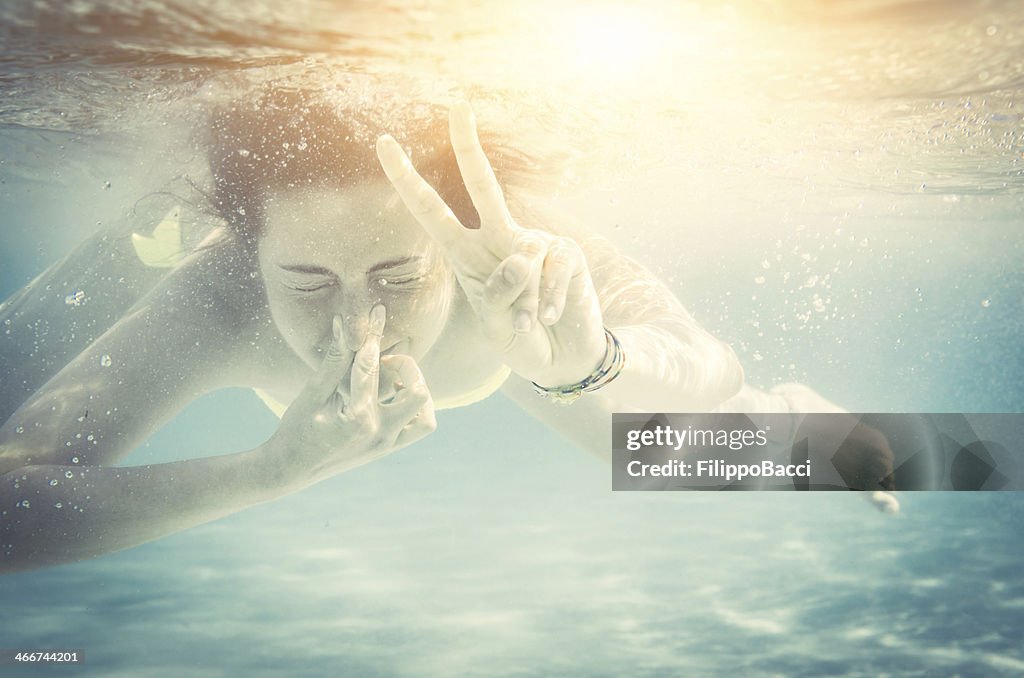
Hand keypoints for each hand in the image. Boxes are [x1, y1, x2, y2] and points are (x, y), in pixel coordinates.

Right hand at [264, 305, 434, 490]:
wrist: (292, 469)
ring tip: (394, 380)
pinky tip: (392, 394)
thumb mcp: (312, 393)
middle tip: (386, 360)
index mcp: (357, 418)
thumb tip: (344, 324)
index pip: (371, 367)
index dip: (372, 336)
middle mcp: (380, 433)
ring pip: (426, 417)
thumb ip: (335, 359)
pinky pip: (417, 428)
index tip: (377, 313)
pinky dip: (415, 409)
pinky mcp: (389, 448)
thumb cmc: (297, 428)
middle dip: (407, 368)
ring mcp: (387, 444)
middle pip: (417, 393)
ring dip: (416, 392)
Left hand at [376, 102, 606, 387]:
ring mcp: (535, 243)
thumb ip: (498, 293)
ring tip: (531, 322)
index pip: (432, 211)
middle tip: (458, 104)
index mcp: (466, 253)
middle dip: (469, 145)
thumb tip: (519, 261)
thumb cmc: (519, 337)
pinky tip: (552, 316)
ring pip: (521, 262)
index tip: (384, 145)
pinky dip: (549, 304)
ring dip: (525, 304)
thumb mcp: (495, 322)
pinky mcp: (566, 254)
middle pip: (483, 185)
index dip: (407, 181)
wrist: (562, 356)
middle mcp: (499, 239)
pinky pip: (551, 274)